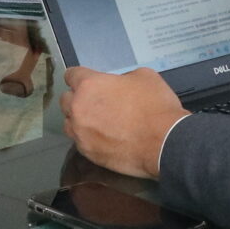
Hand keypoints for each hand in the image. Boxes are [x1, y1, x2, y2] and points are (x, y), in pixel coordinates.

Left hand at [63, 66, 188, 178]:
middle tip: (95, 102)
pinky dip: (88, 138)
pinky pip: (80, 142)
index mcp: (89, 85)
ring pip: (68, 123)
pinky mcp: (88, 153)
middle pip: (65, 99)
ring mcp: (80, 133)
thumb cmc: (155, 105)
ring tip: (96, 122)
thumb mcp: (144, 76)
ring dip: (79, 120)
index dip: (80, 76)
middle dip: (77, 98)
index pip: (71, 75)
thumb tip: (118, 86)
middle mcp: (78, 108)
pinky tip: (103, 138)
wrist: (164, 143)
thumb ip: (122, 78)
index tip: (87, 81)